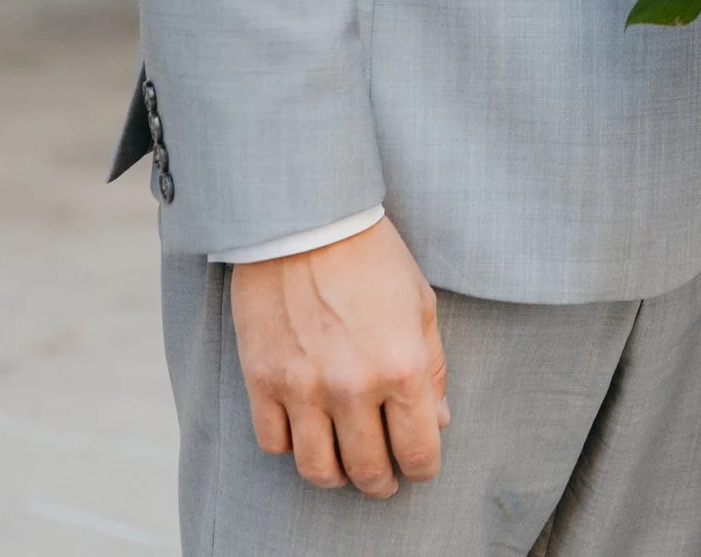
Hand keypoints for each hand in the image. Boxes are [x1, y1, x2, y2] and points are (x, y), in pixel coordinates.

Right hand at [230, 218, 449, 497]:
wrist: (306, 217)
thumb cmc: (370, 253)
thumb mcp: (419, 302)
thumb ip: (431, 368)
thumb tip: (437, 421)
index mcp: (401, 366)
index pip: (419, 452)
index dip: (422, 468)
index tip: (419, 464)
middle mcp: (353, 386)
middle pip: (368, 470)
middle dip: (381, 481)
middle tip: (383, 476)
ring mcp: (303, 387)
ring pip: (317, 470)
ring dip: (336, 475)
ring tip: (344, 463)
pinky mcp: (262, 381)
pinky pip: (275, 444)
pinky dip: (292, 446)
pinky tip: (306, 429)